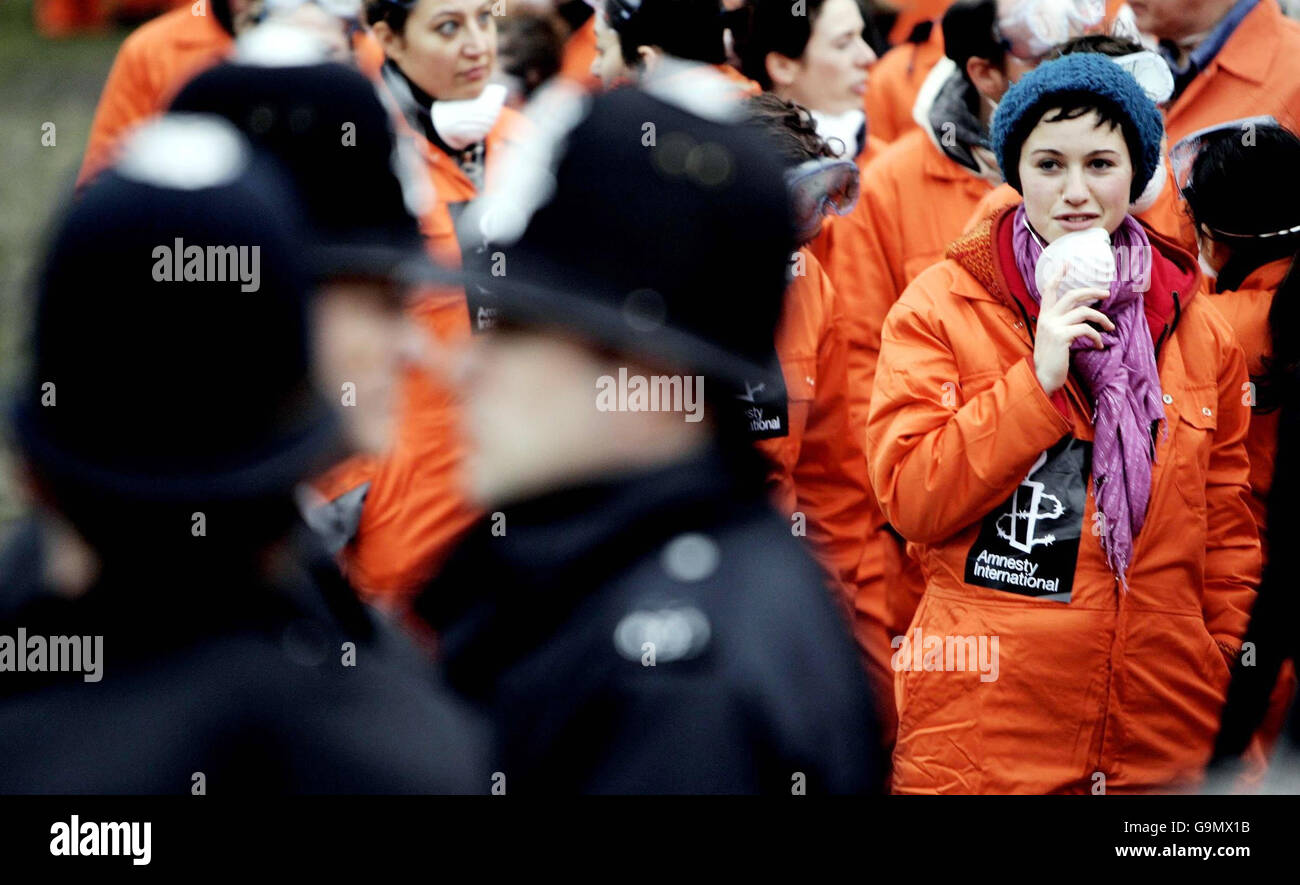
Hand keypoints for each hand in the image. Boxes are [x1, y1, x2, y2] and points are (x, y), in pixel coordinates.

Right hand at [1033, 265, 1113, 394]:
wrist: (1041, 378)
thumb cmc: (1050, 360)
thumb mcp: (1051, 338)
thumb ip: (1059, 325)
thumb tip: (1079, 318)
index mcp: (1044, 317)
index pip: (1049, 291)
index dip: (1057, 276)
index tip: (1066, 264)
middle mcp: (1047, 318)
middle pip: (1072, 295)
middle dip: (1092, 291)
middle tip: (1107, 293)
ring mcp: (1053, 326)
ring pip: (1084, 311)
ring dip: (1101, 318)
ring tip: (1110, 327)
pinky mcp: (1062, 336)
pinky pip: (1086, 329)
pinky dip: (1097, 336)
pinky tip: (1099, 345)